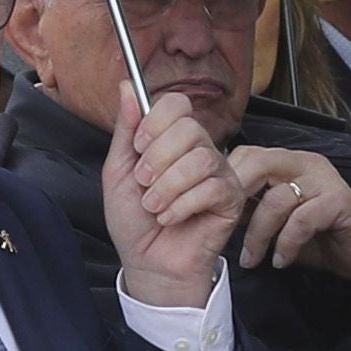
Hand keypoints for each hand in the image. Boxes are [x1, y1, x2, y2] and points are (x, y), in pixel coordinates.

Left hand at [106, 93, 239, 311]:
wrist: (148, 264)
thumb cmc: (134, 222)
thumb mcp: (118, 171)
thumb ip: (126, 130)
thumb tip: (126, 86)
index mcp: (173, 140)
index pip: (177, 105)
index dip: (156, 122)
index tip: (139, 147)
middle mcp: (199, 151)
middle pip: (190, 129)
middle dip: (158, 159)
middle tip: (144, 184)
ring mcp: (219, 173)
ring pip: (201, 159)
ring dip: (168, 186)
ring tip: (154, 206)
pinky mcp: (232, 198)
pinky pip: (212, 187)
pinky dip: (182, 205)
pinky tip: (171, 218)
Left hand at [223, 143, 350, 278]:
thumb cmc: (313, 237)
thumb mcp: (273, 221)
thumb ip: (248, 208)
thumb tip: (211, 206)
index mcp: (287, 161)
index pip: (247, 154)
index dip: (226, 181)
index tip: (213, 212)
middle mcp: (306, 163)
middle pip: (259, 164)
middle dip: (237, 199)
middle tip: (223, 229)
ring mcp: (325, 180)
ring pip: (277, 198)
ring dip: (259, 234)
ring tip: (252, 259)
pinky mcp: (340, 202)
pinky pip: (303, 219)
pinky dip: (287, 243)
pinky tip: (281, 260)